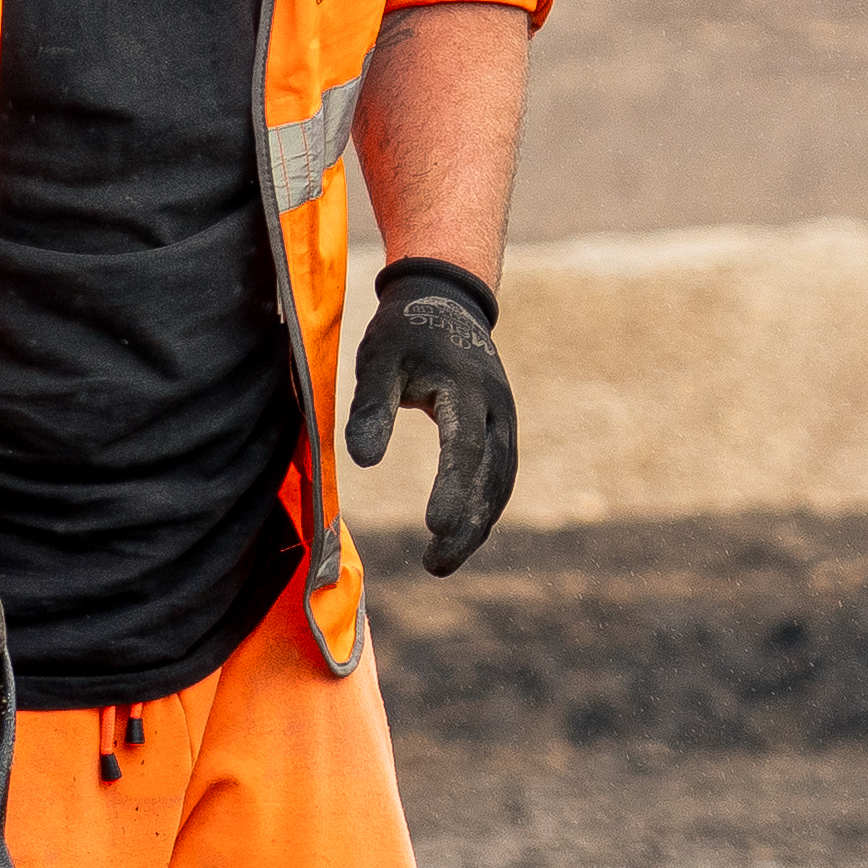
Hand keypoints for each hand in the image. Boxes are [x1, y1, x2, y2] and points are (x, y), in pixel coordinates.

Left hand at [347, 259, 516, 577]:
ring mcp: (504, 420)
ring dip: (476, 525)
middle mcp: (496, 408)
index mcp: (467, 388)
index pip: (464, 446)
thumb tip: (363, 462)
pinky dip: (482, 508)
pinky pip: (498, 476)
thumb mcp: (378, 360)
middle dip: (466, 525)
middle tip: (435, 565)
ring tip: (441, 562)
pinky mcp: (500, 430)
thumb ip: (371, 407)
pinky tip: (458, 534)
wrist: (445, 302)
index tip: (435, 528)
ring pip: (499, 483)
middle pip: (491, 477)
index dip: (452, 488)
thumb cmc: (403, 332)